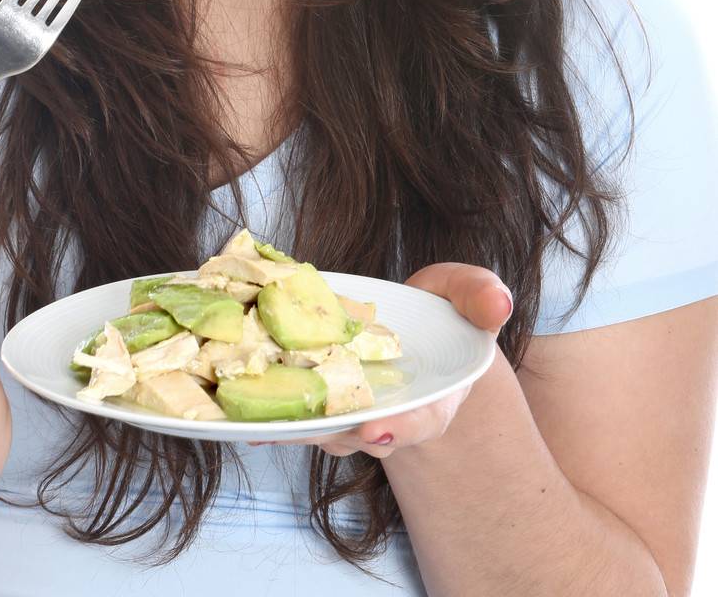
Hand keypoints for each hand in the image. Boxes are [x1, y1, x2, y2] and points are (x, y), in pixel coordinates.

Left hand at [248, 263, 511, 458]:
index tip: (375, 429)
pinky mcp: (318, 398)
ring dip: (288, 425)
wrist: (417, 332)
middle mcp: (388, 416)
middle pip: (358, 435)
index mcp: (432, 399)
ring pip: (318, 429)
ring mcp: (350, 411)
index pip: (419, 421)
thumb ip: (481, 298)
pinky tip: (236, 413)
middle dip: (332, 433)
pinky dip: (267, 415)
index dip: (399, 429)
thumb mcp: (469, 298)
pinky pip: (293, 412)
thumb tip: (498, 301)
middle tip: (303, 426)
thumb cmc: (445, 314)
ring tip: (252, 417)